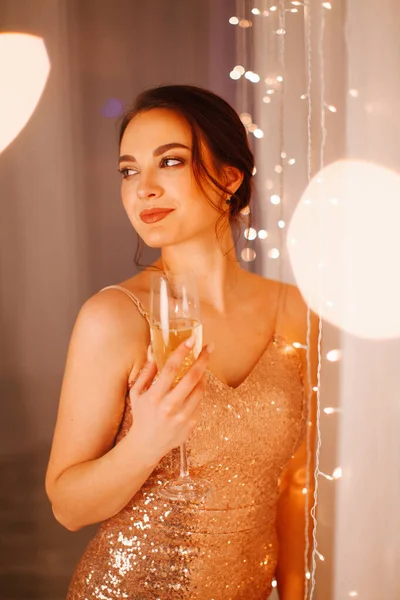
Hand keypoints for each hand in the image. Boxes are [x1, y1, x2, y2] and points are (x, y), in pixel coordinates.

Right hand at [127, 338, 212, 465]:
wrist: (147, 445)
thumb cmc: (142, 415)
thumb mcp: (137, 393)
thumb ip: (147, 371)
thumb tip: (154, 349)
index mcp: (154, 396)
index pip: (170, 368)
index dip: (182, 351)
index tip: (191, 339)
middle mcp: (169, 406)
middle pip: (192, 377)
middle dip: (203, 359)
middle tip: (209, 347)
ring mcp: (182, 416)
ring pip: (200, 389)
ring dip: (203, 374)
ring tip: (201, 366)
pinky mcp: (191, 424)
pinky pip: (200, 402)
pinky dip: (199, 391)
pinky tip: (195, 387)